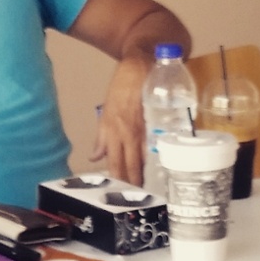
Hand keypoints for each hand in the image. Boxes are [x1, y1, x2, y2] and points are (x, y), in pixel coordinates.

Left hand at [89, 56, 149, 186]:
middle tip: (140, 198)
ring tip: (152, 188)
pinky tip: (164, 165)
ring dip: (148, 173)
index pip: (115, 164)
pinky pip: (158, 142)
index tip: (121, 195)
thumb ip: (102, 137)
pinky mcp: (158, 119)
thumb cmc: (122, 86)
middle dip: (135, 183)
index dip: (119, 181)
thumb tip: (95, 157)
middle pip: (131, 165)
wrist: (142, 62)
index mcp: (113, 132)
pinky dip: (159, 156)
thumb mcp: (106, 112)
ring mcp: (144, 126)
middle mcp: (128, 132)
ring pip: (145, 156)